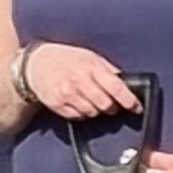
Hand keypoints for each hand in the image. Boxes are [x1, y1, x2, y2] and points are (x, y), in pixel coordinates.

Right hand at [19, 42, 135, 120]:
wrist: (36, 64)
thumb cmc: (66, 59)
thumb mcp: (90, 56)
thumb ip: (107, 70)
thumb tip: (125, 83)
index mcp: (91, 66)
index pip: (116, 87)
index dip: (129, 100)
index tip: (137, 107)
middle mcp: (79, 80)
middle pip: (106, 105)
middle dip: (112, 107)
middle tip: (112, 104)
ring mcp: (67, 94)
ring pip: (93, 112)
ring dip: (97, 110)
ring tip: (92, 100)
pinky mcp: (58, 105)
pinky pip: (79, 116)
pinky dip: (83, 113)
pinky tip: (79, 102)